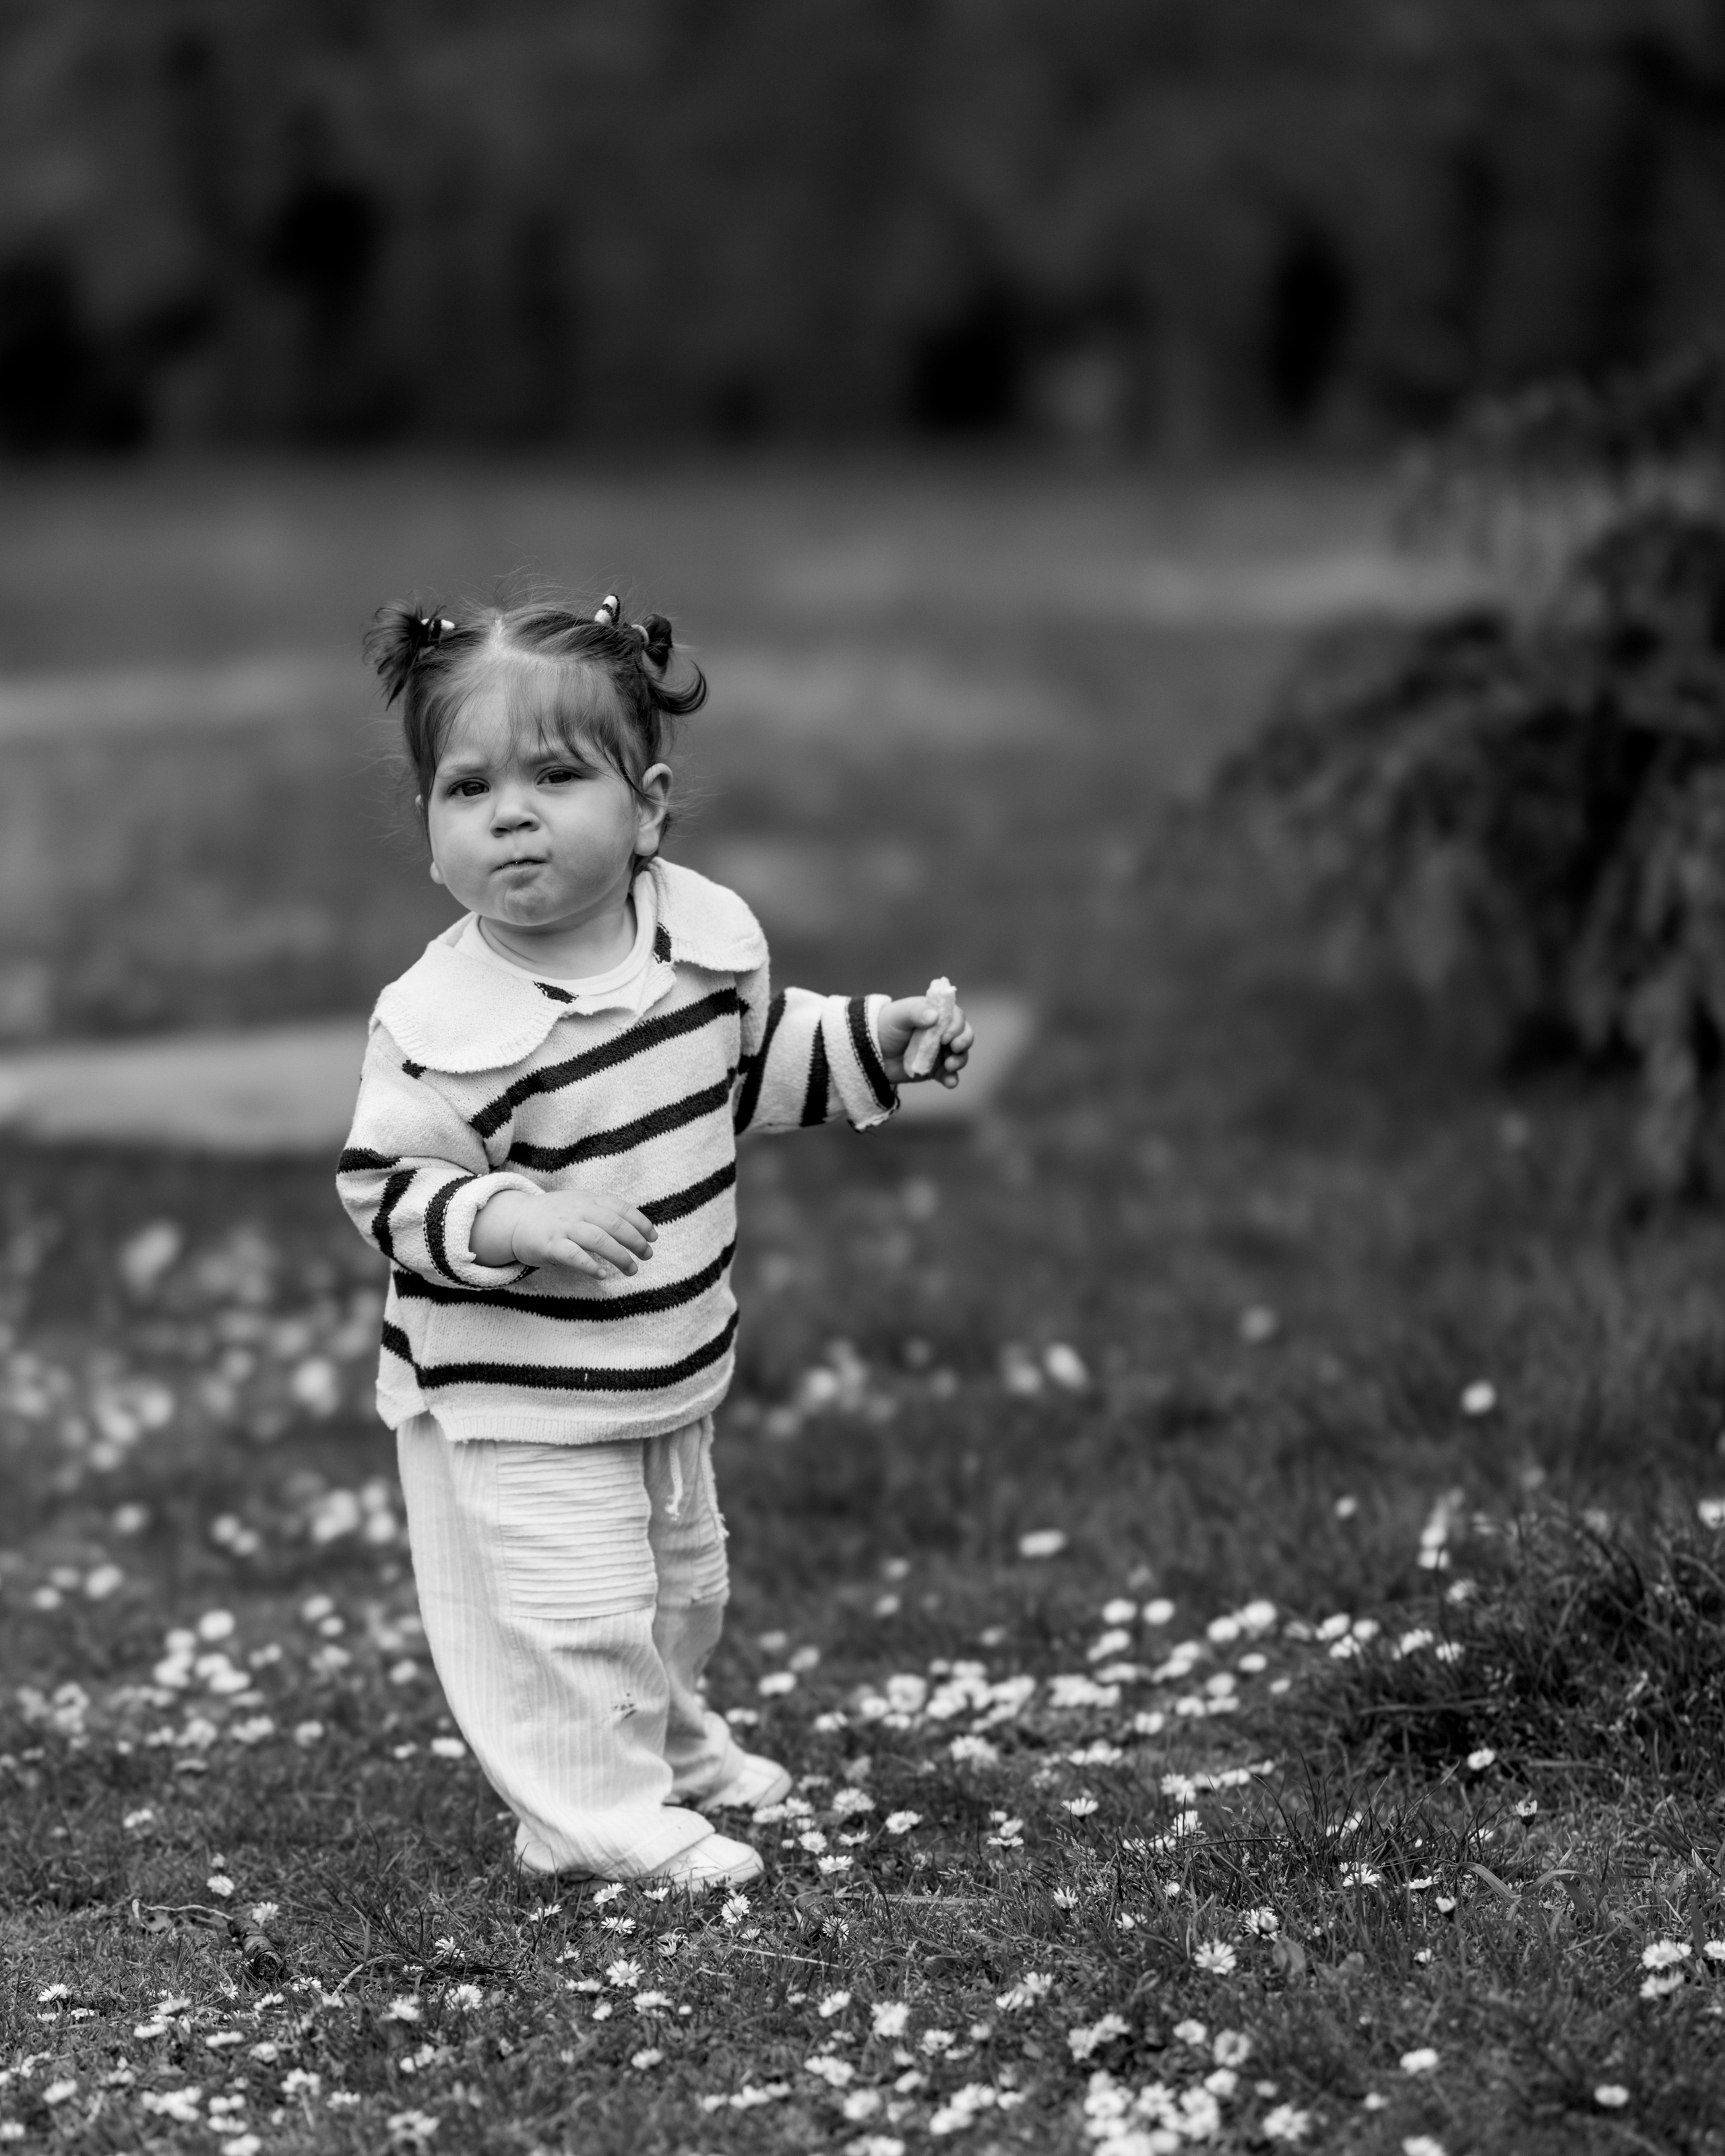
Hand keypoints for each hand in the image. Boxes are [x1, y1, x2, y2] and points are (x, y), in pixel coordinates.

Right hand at [471, 1187, 656, 1278]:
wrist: (516, 1220)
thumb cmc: (555, 1216)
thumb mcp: (580, 1205)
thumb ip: (603, 1212)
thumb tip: (636, 1228)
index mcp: (588, 1200)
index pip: (621, 1208)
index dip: (640, 1223)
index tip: (653, 1237)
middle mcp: (578, 1210)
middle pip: (615, 1224)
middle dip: (635, 1241)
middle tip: (647, 1255)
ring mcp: (564, 1227)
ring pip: (599, 1240)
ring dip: (620, 1256)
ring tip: (632, 1269)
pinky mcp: (550, 1244)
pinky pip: (574, 1255)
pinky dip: (590, 1265)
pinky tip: (603, 1274)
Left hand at [877, 994, 973, 1089]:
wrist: (870, 1053)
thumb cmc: (884, 1027)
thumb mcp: (898, 1015)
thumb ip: (916, 1012)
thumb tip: (935, 1016)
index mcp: (936, 1014)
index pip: (956, 1016)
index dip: (957, 1026)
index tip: (945, 1036)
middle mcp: (941, 1032)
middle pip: (965, 1035)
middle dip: (964, 1041)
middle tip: (954, 1048)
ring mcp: (939, 1052)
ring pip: (960, 1056)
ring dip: (960, 1060)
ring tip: (950, 1066)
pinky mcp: (934, 1070)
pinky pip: (948, 1075)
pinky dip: (952, 1079)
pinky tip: (950, 1082)